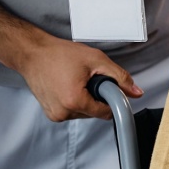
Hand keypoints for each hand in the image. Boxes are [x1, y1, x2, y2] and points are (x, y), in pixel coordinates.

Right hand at [10, 38, 140, 121]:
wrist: (33, 53)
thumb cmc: (59, 54)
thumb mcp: (96, 60)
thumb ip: (120, 77)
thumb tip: (136, 93)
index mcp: (74, 101)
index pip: (106, 113)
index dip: (111, 99)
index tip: (108, 87)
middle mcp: (63, 113)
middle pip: (95, 112)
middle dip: (96, 97)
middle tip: (87, 78)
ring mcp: (55, 115)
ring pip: (84, 112)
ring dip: (85, 99)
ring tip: (75, 80)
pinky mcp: (51, 114)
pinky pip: (72, 111)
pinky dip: (74, 100)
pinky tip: (67, 86)